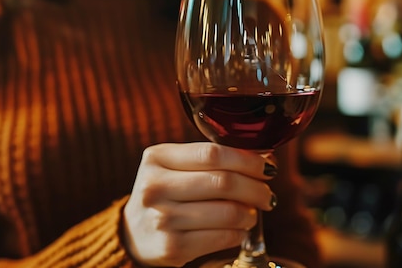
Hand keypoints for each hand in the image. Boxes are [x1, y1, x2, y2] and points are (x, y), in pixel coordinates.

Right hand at [122, 142, 277, 266]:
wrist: (134, 233)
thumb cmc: (166, 192)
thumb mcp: (175, 166)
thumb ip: (211, 158)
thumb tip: (263, 156)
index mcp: (157, 158)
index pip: (213, 153)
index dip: (247, 160)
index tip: (267, 167)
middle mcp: (155, 186)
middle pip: (222, 182)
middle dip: (256, 188)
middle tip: (267, 194)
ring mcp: (161, 219)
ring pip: (227, 212)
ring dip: (249, 213)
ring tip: (252, 212)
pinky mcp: (171, 247)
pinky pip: (222, 237)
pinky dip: (239, 233)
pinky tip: (238, 229)